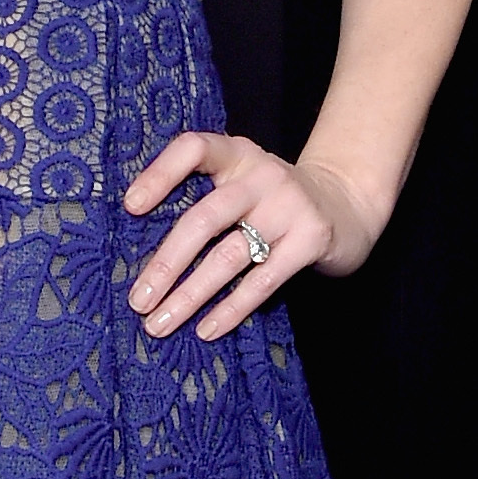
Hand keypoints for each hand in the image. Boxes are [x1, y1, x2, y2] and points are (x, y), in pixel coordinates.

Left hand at [121, 132, 378, 343]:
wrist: (346, 205)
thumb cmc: (273, 202)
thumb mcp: (242, 183)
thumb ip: (205, 202)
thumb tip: (146, 261)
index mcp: (237, 155)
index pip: (193, 149)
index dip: (160, 174)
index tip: (130, 207)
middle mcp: (262, 175)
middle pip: (204, 219)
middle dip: (166, 264)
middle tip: (138, 300)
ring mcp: (289, 206)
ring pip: (229, 256)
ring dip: (190, 295)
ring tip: (160, 324)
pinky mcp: (311, 239)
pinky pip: (262, 281)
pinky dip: (231, 309)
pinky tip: (206, 329)